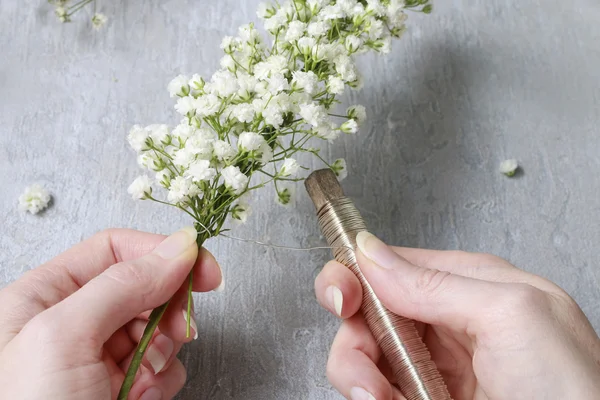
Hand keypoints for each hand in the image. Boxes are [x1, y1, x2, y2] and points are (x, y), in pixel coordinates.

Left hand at [0, 227, 221, 399]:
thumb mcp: (63, 338)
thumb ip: (121, 284)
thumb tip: (179, 247)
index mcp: (43, 297)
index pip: (114, 249)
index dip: (162, 252)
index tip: (203, 268)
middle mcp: (71, 322)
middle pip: (143, 286)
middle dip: (167, 308)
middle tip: (177, 329)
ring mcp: (98, 358)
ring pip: (158, 328)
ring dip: (165, 351)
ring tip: (142, 379)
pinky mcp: (120, 388)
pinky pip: (162, 366)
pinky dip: (164, 380)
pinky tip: (141, 398)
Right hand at [315, 232, 599, 399]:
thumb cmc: (574, 391)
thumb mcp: (511, 315)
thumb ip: (435, 281)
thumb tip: (369, 252)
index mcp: (469, 284)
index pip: (390, 263)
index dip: (354, 274)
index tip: (342, 299)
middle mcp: (446, 320)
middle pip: (369, 310)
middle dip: (355, 335)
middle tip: (362, 362)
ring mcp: (434, 364)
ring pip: (365, 353)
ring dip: (359, 374)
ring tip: (379, 396)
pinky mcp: (422, 396)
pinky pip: (375, 388)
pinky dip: (370, 395)